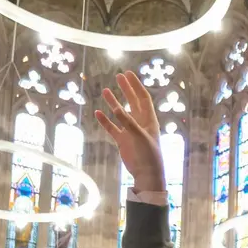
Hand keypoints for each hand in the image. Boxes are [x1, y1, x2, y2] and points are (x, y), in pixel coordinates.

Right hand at [95, 71, 164, 191]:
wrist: (146, 173)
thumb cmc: (149, 155)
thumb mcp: (140, 137)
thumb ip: (129, 123)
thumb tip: (116, 108)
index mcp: (149, 120)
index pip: (143, 98)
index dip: (136, 85)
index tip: (128, 74)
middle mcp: (140, 123)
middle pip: (133, 101)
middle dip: (127, 89)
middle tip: (119, 76)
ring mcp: (130, 131)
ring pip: (121, 113)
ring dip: (114, 102)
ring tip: (106, 91)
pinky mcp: (122, 141)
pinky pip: (112, 128)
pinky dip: (105, 120)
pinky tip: (97, 112)